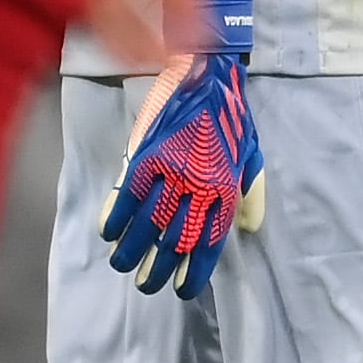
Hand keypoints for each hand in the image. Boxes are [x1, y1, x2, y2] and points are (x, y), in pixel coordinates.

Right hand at [104, 0, 263, 297]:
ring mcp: (171, 171)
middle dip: (158, 270)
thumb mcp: (253, 155)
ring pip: (147, 224)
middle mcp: (199, 186)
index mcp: (226, 191)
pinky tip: (108, 232)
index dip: (194, 273)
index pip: (209, 245)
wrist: (208, 71)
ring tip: (122, 266)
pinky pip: (126, 195)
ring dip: (131, 251)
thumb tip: (247, 230)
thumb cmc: (232, 117)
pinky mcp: (147, 154)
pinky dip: (115, 217)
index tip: (182, 290)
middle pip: (174, 242)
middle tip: (146, 284)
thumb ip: (251, 195)